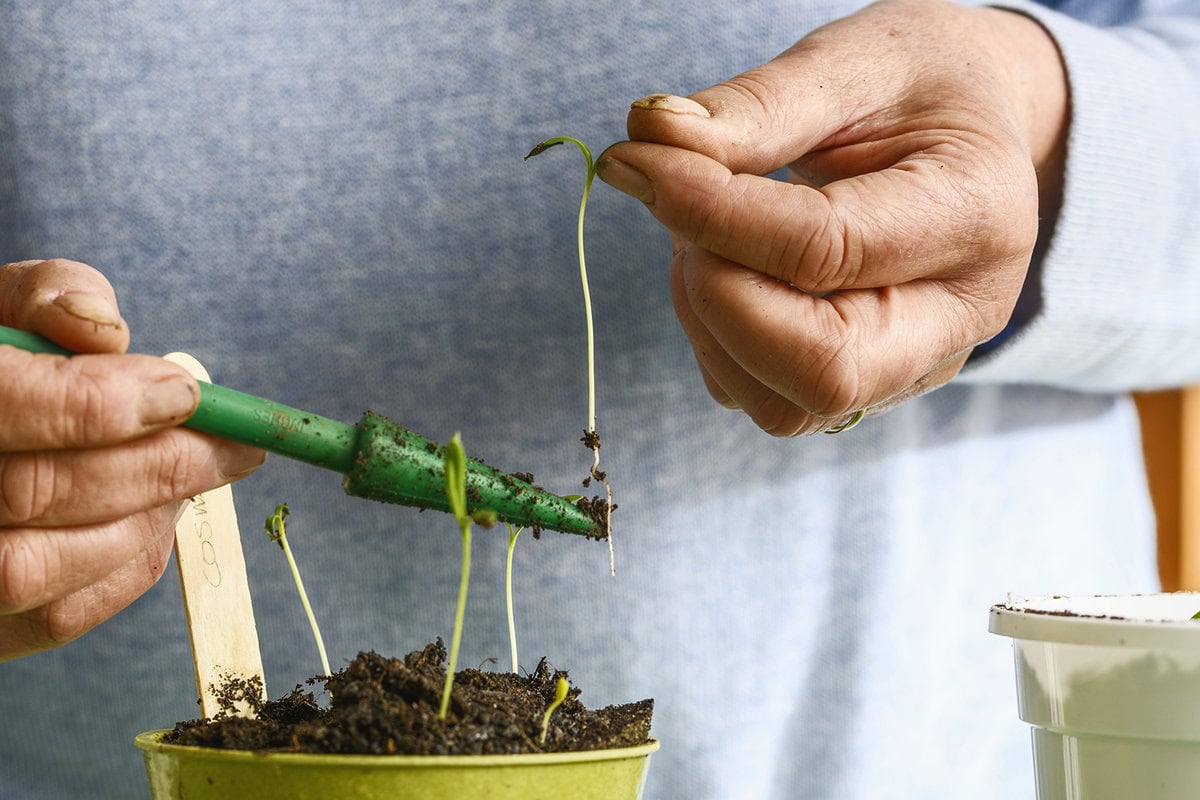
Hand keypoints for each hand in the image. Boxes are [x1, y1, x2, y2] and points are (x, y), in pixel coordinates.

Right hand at [0, 259, 264, 659]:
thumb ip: (44, 297)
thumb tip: (107, 330)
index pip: (6, 404)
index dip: (103, 402)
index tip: (187, 392)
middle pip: (34, 492)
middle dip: (155, 466)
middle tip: (234, 446)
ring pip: (39, 569)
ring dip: (142, 521)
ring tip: (192, 479)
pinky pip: (53, 618)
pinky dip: (126, 567)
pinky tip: (156, 520)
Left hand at [597, 0, 1067, 434]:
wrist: (971, 131)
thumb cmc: (919, 87)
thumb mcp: (852, 63)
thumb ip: (759, 104)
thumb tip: (653, 137)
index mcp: (976, 216)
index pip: (825, 249)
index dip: (712, 212)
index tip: (639, 160)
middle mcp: (958, 316)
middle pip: (823, 371)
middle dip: (717, 293)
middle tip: (680, 205)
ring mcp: (911, 366)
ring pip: (783, 405)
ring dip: (708, 320)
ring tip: (704, 229)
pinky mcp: (858, 387)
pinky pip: (760, 395)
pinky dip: (714, 335)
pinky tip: (724, 262)